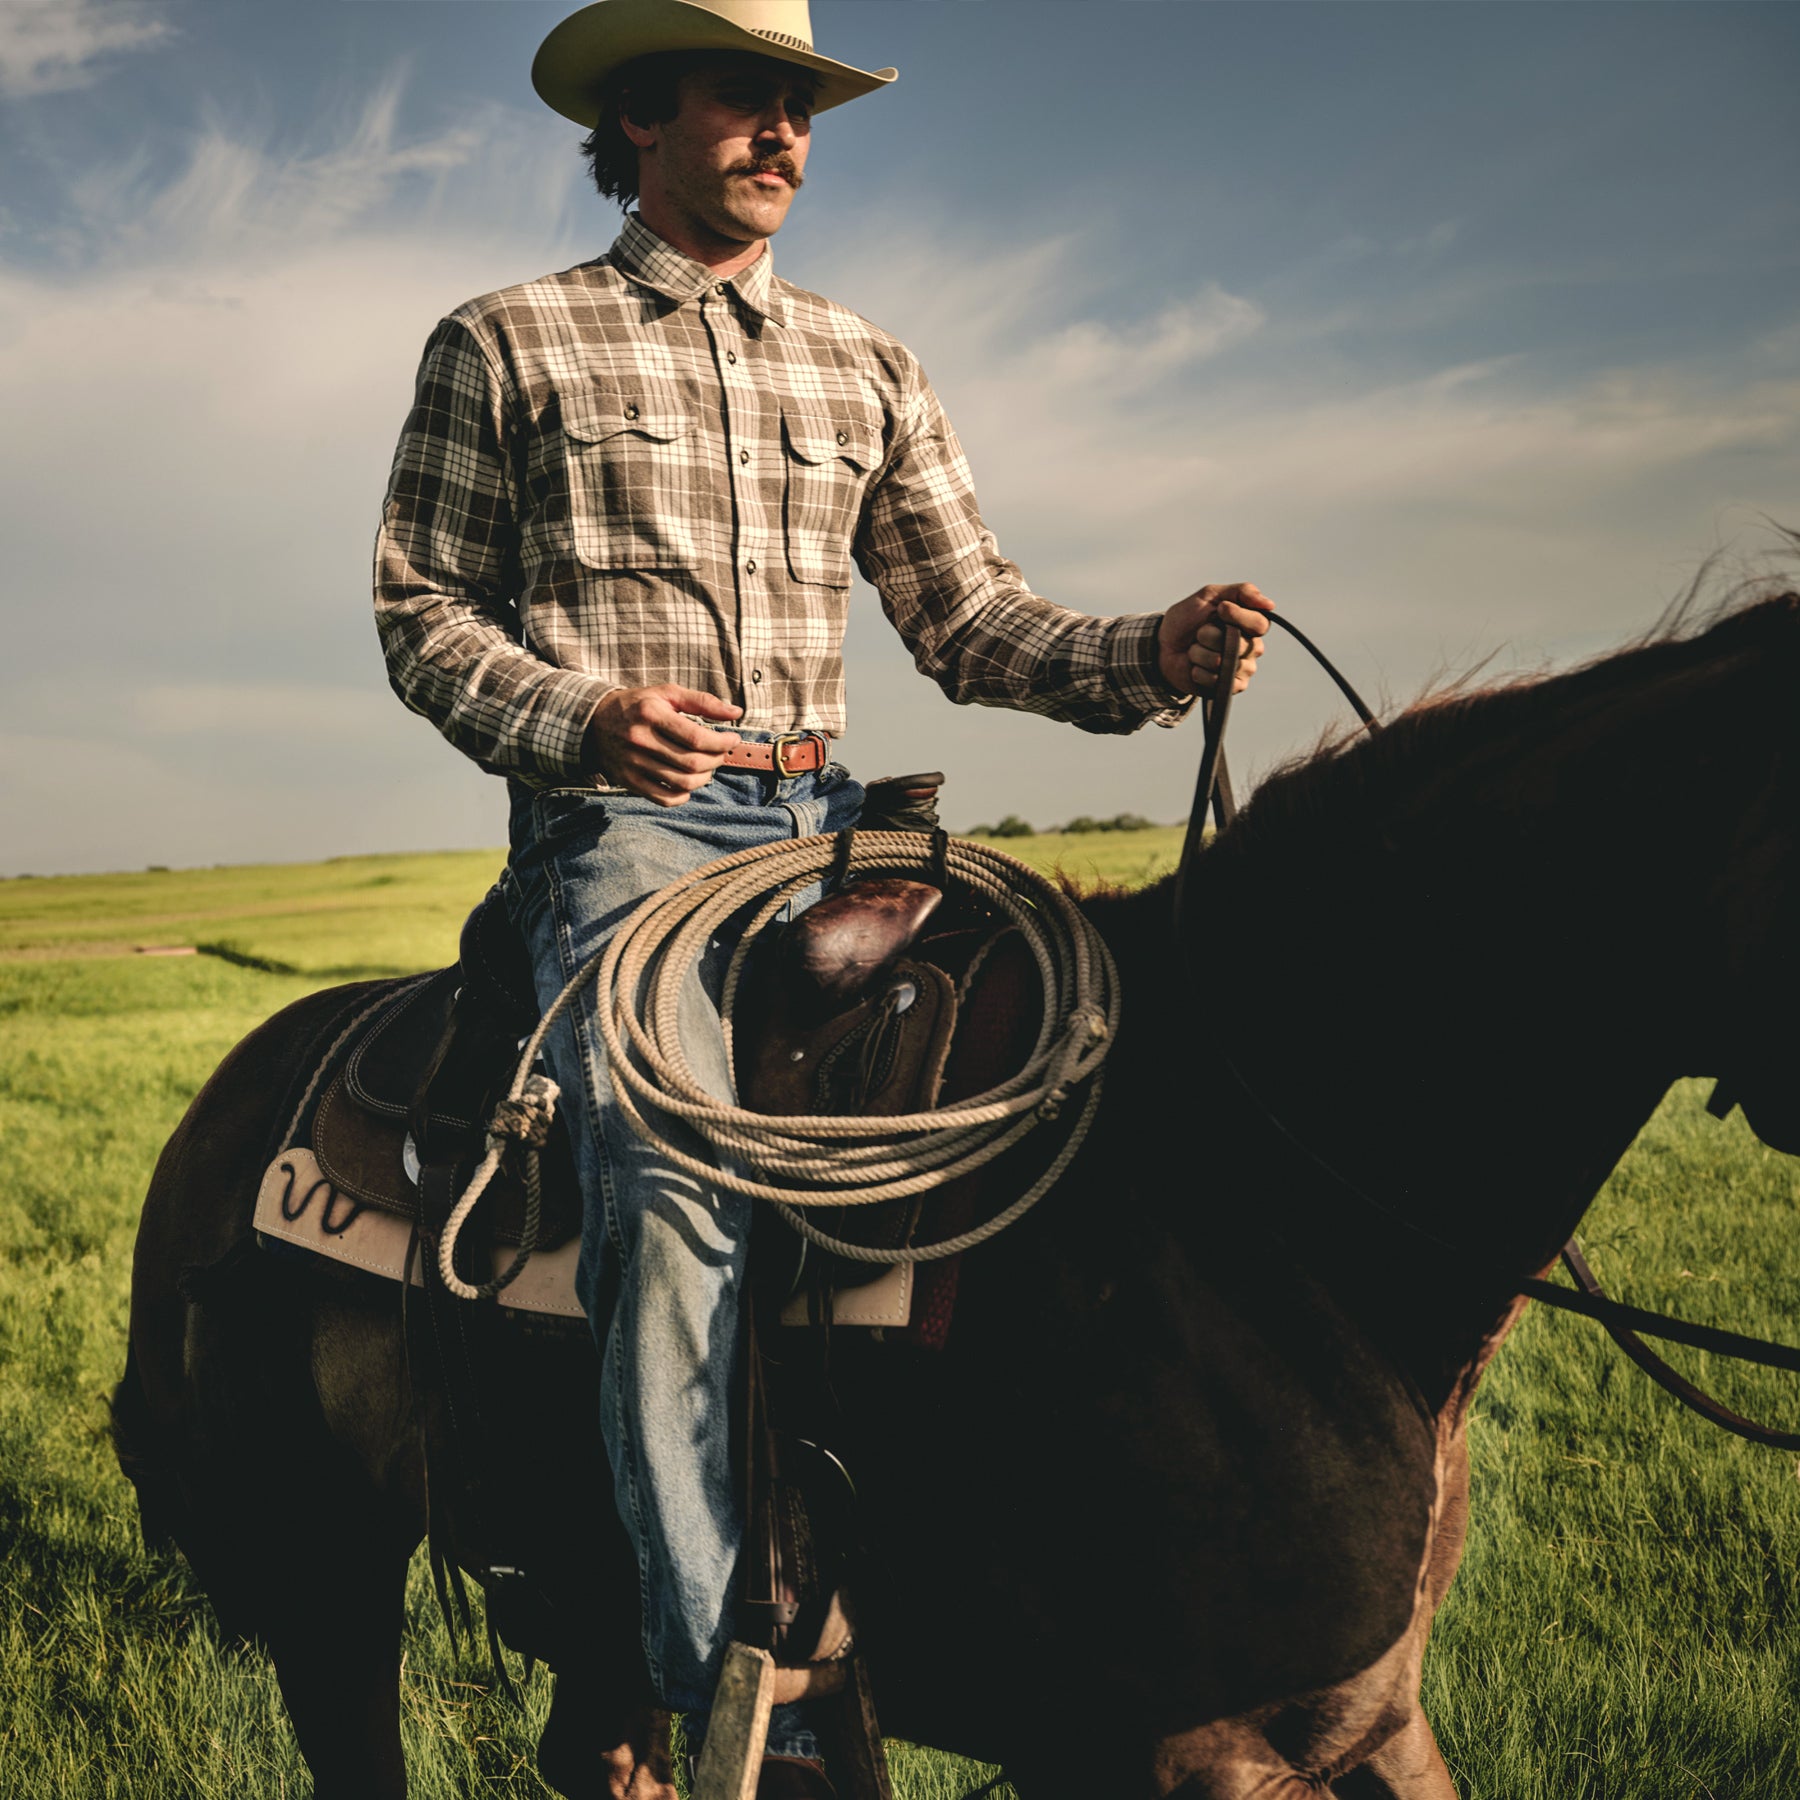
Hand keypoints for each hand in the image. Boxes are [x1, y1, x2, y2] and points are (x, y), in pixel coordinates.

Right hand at [583, 684, 742, 804]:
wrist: (593, 723)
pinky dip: (684, 795)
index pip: (697, 738)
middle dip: (716, 760)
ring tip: (707, 767)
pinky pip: (665, 799)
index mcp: (652, 714)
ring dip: (704, 778)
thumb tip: (736, 711)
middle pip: (693, 763)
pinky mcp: (629, 781)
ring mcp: (633, 763)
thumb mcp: (667, 694)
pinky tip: (688, 783)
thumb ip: (703, 701)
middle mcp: (640, 740)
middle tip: (720, 753)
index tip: (732, 740)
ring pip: (682, 783)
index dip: (722, 742)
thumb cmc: (638, 706)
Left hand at [1157, 583, 1272, 696]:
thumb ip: (1241, 592)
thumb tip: (1270, 605)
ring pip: (1221, 662)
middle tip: (1199, 633)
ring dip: (1199, 653)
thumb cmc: (1188, 620)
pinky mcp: (1228, 688)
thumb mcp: (1210, 595)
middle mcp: (1251, 648)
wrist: (1163, 645)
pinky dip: (1198, 671)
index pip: (1260, 624)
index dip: (1238, 617)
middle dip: (1209, 635)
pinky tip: (1195, 667)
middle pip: (1238, 644)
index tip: (1220, 610)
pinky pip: (1216, 681)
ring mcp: (1241, 669)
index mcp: (1251, 626)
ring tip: (1194, 649)